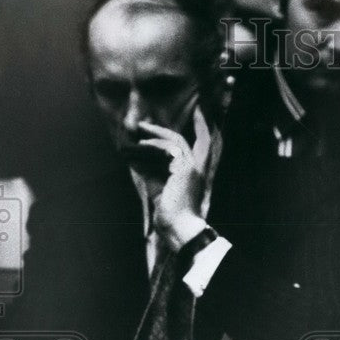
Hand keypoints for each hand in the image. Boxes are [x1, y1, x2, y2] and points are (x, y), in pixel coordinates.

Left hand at [139, 106, 211, 251]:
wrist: (178, 226)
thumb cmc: (169, 212)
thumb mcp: (158, 186)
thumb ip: (151, 169)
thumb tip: (136, 155)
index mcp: (194, 173)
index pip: (204, 146)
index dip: (202, 128)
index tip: (199, 113)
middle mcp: (196, 168)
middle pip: (188, 139)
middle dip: (167, 128)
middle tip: (146, 124)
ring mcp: (191, 167)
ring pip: (176, 141)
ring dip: (156, 134)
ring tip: (140, 132)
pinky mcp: (183, 168)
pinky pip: (168, 148)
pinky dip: (154, 145)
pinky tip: (142, 145)